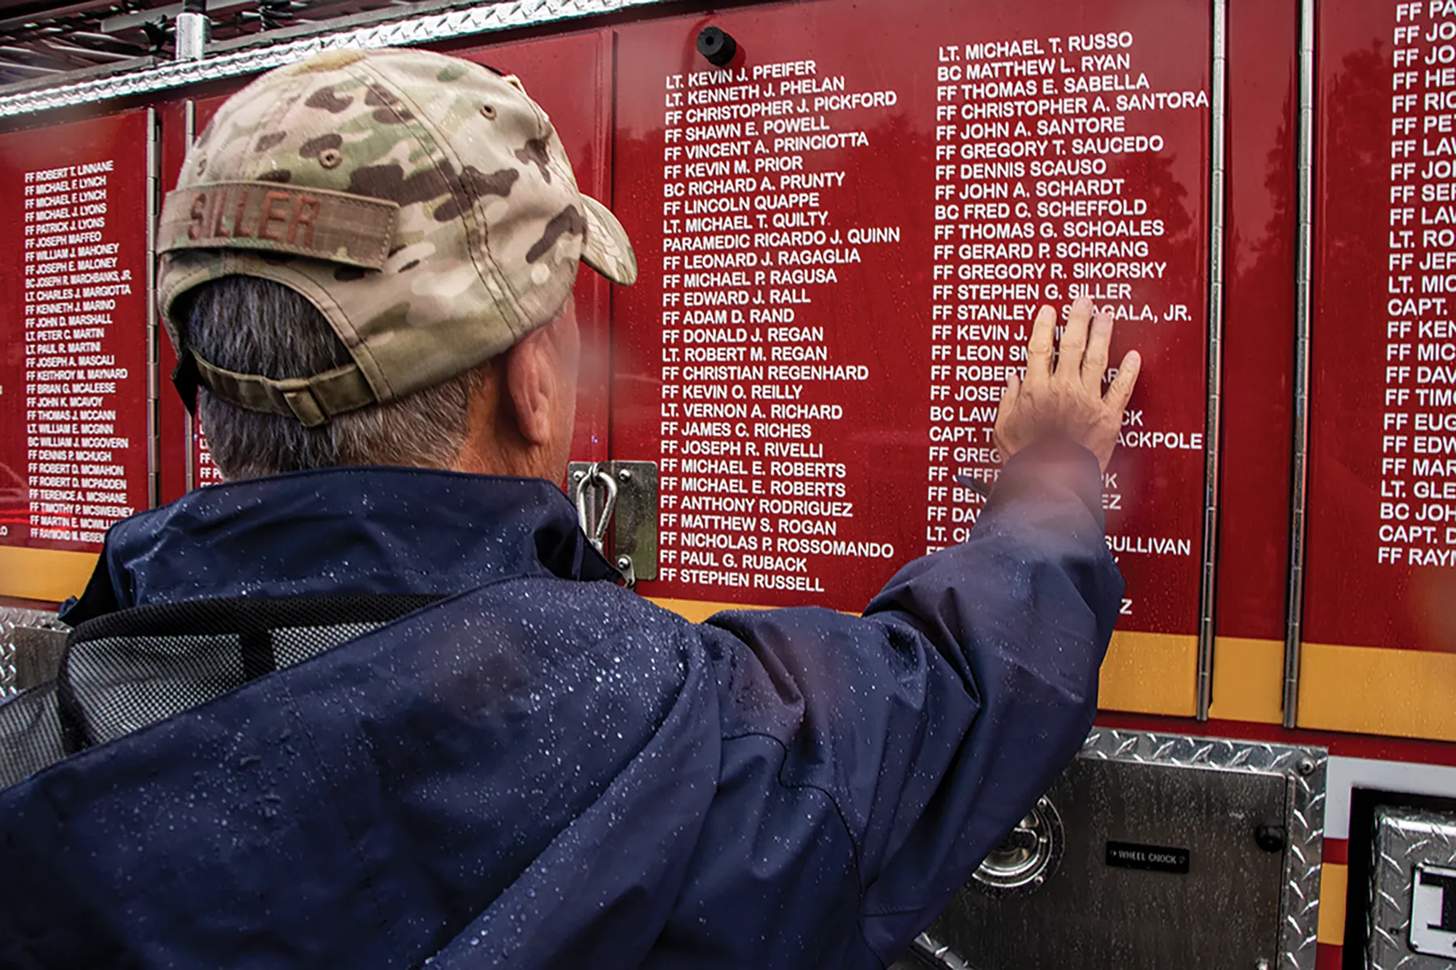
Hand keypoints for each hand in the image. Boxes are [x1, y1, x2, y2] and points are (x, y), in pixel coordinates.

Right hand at [993, 295, 1140, 471]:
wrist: (1049, 483)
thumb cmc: (1024, 461)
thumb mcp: (1002, 429)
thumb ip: (1008, 401)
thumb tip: (1013, 381)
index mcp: (1035, 390)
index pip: (1040, 348)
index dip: (1044, 326)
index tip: (1048, 311)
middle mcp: (1063, 389)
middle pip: (1073, 345)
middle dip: (1078, 318)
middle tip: (1084, 301)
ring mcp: (1087, 400)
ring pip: (1098, 359)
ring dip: (1103, 334)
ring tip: (1107, 316)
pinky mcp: (1107, 417)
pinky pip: (1121, 390)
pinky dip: (1129, 372)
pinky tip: (1134, 357)